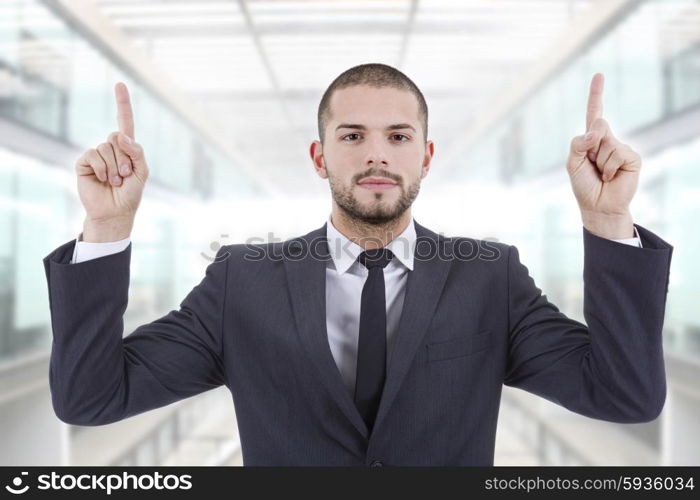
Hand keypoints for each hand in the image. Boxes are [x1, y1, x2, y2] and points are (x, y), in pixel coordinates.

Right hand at [75, 82, 148, 240]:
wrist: (115, 212)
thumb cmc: (131, 192)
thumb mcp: (142, 172)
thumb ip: (137, 151)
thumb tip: (120, 135)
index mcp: (127, 148)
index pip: (124, 122)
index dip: (122, 103)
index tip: (120, 84)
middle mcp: (111, 148)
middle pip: (117, 138)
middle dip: (125, 160)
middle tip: (125, 176)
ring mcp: (96, 154)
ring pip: (106, 148)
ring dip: (114, 168)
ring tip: (115, 181)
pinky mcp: (83, 162)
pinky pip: (93, 156)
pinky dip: (101, 169)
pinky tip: (102, 180)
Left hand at [566, 73, 639, 238]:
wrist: (597, 206)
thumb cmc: (584, 184)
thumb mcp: (572, 163)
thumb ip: (578, 143)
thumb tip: (596, 130)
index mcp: (591, 139)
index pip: (593, 113)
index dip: (596, 95)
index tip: (599, 75)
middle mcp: (607, 140)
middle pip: (598, 125)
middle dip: (590, 146)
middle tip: (592, 164)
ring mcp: (621, 148)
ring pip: (606, 142)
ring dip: (600, 161)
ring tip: (601, 174)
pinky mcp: (632, 157)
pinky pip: (618, 153)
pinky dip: (610, 167)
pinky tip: (611, 177)